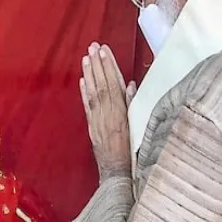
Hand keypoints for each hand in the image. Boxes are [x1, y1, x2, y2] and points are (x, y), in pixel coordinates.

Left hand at [80, 43, 131, 181]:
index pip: (114, 84)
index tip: (104, 51)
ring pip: (93, 93)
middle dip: (97, 65)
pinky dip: (84, 92)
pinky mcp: (92, 129)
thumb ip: (133, 105)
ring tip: (86, 57)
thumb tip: (129, 85)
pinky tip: (82, 80)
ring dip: (89, 74)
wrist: (119, 175)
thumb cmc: (134, 153)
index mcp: (122, 113)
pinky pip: (87, 107)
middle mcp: (108, 115)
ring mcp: (98, 121)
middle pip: (102, 85)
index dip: (109, 66)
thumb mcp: (139, 127)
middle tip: (93, 46)